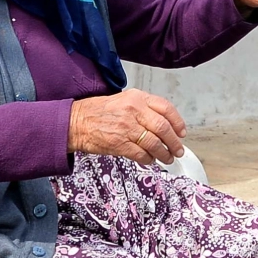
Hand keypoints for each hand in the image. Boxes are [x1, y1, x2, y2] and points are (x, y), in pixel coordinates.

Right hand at [69, 89, 186, 164]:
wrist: (76, 122)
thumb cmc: (98, 111)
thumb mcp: (124, 100)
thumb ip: (143, 108)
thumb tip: (164, 124)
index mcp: (137, 97)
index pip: (166, 108)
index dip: (178, 122)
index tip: (182, 132)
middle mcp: (134, 110)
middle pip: (163, 128)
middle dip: (174, 142)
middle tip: (178, 150)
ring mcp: (127, 128)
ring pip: (155, 143)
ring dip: (164, 154)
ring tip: (167, 158)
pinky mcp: (120, 144)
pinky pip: (141, 154)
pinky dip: (149, 159)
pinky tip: (150, 160)